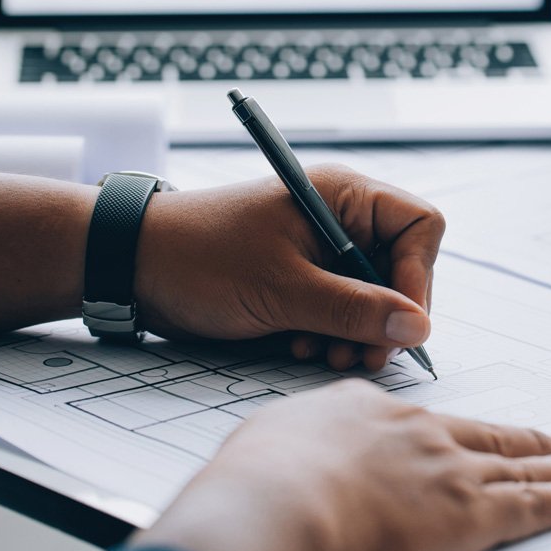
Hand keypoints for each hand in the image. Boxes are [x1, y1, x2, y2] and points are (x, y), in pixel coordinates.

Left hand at [135, 165, 445, 371]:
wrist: (131, 269)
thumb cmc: (200, 259)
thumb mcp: (282, 289)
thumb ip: (355, 310)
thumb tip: (418, 329)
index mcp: (343, 196)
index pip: (419, 226)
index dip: (418, 276)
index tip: (401, 322)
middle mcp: (341, 219)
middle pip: (401, 269)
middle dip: (385, 316)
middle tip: (365, 354)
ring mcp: (323, 251)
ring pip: (375, 297)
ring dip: (357, 333)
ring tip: (325, 353)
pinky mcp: (305, 280)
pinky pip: (343, 311)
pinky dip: (332, 335)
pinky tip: (301, 346)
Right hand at [136, 381, 550, 550]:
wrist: (279, 501)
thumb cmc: (260, 477)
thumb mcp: (275, 435)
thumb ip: (304, 436)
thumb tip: (304, 444)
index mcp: (374, 412)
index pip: (430, 423)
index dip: (461, 432)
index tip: (476, 435)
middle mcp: (422, 432)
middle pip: (491, 437)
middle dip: (530, 442)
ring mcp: (451, 469)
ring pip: (522, 468)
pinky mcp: (470, 512)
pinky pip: (533, 504)